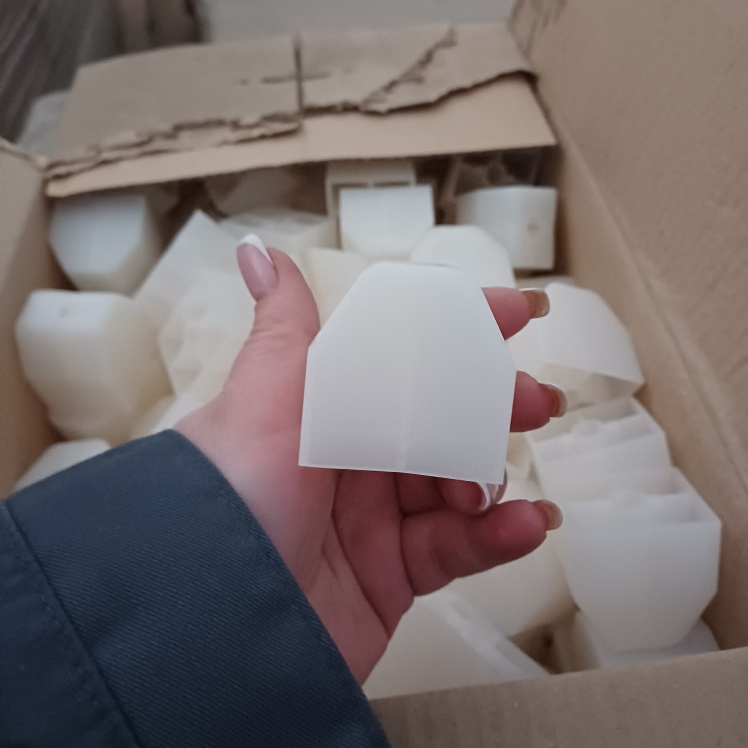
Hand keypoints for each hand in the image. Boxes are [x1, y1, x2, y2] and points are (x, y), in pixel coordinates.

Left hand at [177, 241, 564, 683]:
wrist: (217, 620)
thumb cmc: (238, 490)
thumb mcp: (264, 400)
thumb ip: (285, 329)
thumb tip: (259, 251)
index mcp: (326, 408)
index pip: (403, 359)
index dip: (459, 334)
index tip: (517, 312)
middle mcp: (351, 458)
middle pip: (441, 422)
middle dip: (493, 407)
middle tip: (536, 404)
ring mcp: (374, 520)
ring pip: (456, 485)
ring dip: (493, 479)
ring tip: (507, 488)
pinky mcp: (394, 577)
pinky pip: (456, 551)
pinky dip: (497, 537)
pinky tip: (528, 525)